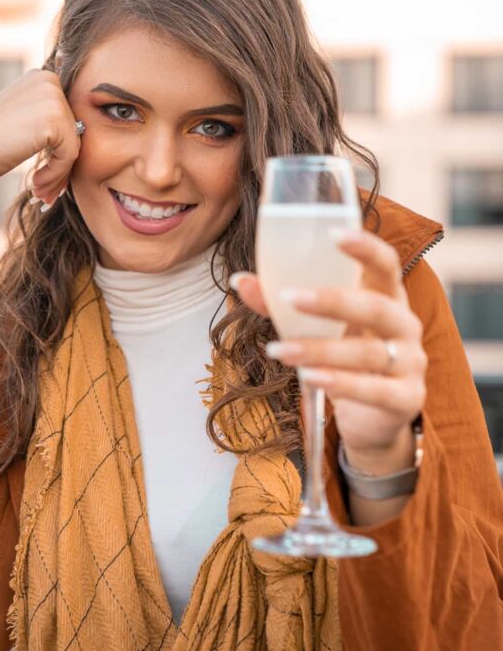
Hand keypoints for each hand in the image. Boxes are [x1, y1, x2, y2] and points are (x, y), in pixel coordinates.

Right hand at [0, 67, 81, 202]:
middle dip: (61, 164)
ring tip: (41, 192)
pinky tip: (35, 184)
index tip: (46, 175)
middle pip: (73, 130)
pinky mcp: (54, 119)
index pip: (68, 118)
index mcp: (42, 77)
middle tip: (44, 190)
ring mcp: (52, 98)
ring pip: (74, 145)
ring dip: (59, 174)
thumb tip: (81, 133)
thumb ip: (48, 119)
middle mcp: (49, 80)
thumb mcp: (23, 119)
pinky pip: (70, 155)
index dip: (59, 149)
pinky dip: (56, 175)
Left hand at [233, 230, 426, 473]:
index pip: (386, 263)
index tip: (333, 234)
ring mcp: (410, 363)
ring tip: (278, 350)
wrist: (371, 416)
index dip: (365, 247)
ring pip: (367, 352)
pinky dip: (341, 383)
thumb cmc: (343, 354)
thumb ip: (282, 303)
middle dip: (332, 301)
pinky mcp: (407, 399)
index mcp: (388, 296)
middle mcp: (405, 325)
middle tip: (289, 298)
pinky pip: (375, 390)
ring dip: (319, 349)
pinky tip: (309, 378)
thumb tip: (239, 280)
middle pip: (376, 307)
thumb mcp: (316, 326)